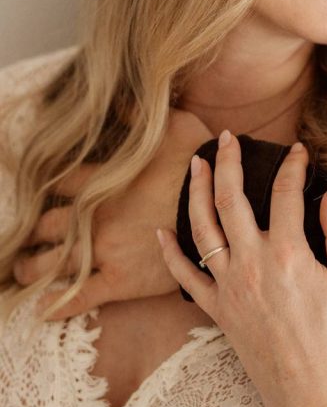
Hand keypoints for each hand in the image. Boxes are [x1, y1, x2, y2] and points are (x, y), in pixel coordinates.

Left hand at [14, 108, 212, 316]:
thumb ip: (141, 114)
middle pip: (49, 224)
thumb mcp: (174, 126)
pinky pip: (80, 297)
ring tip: (24, 269)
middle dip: (36, 229)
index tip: (42, 190)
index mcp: (104, 181)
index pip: (61, 182)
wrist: (222, 208)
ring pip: (54, 262)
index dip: (48, 185)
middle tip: (29, 235)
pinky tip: (43, 308)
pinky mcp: (119, 280)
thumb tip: (122, 98)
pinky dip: (59, 305)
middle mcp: (95, 217)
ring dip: (34, 266)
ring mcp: (104, 250)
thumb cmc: (199, 164)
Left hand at [158, 130, 326, 406]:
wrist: (311, 396)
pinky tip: (163, 230)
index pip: (287, 192)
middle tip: (228, 137)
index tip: (298, 150)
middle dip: (227, 162)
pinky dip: (171, 252)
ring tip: (195, 164)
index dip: (293, 165)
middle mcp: (252, 264)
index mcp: (290, 255)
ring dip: (195, 192)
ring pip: (201, 228)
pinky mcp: (217, 310)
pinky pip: (185, 276)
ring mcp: (229, 287)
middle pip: (230, 199)